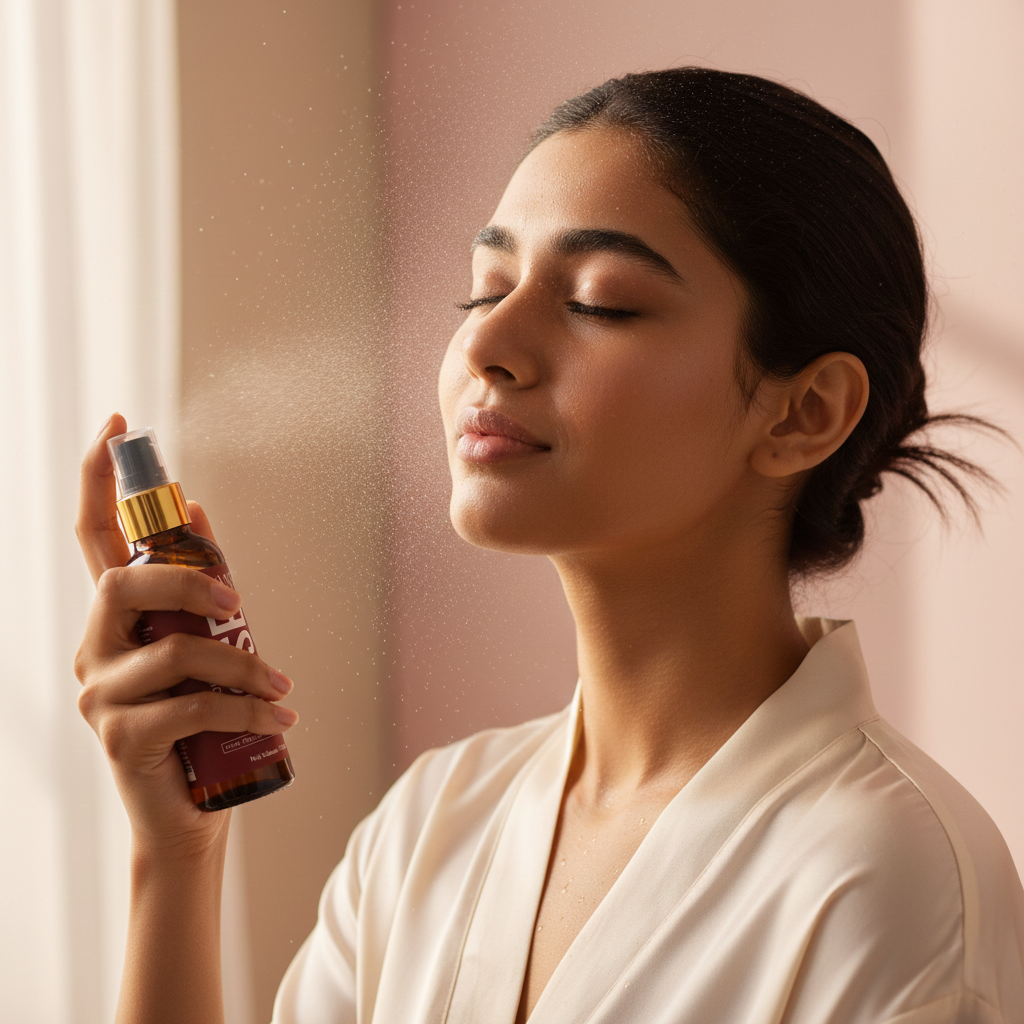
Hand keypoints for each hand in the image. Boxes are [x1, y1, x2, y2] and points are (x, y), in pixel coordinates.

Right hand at [74, 414, 297, 853]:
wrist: (189, 818)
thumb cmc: (202, 725)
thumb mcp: (204, 648)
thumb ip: (198, 588)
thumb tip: (198, 509)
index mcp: (114, 624)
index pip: (92, 540)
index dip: (99, 481)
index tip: (118, 424)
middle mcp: (94, 652)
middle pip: (123, 585)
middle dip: (191, 583)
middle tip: (239, 605)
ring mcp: (100, 697)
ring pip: (176, 650)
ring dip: (242, 664)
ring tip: (279, 688)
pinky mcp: (122, 740)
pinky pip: (195, 704)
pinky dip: (247, 706)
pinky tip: (278, 719)